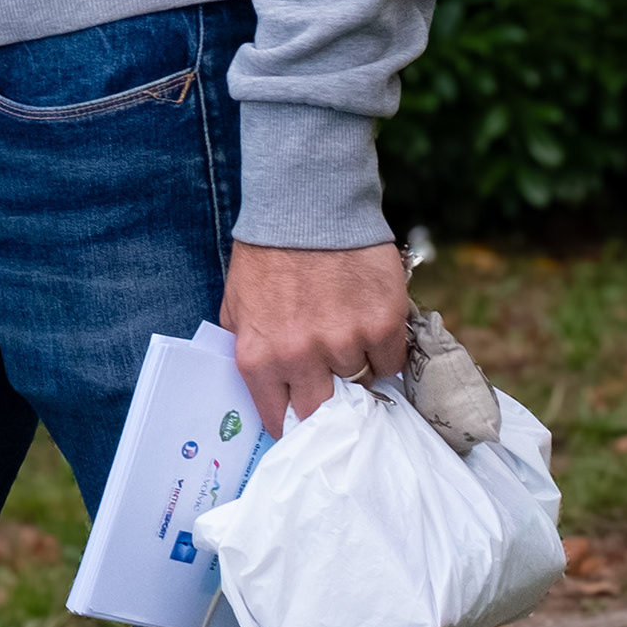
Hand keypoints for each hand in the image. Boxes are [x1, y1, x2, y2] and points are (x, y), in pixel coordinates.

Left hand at [223, 240, 412, 435]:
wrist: (307, 204)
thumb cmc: (268, 254)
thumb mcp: (236, 304)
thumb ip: (247, 348)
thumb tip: (262, 391)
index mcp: (259, 356)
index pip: (278, 419)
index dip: (291, 421)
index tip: (301, 421)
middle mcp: (300, 356)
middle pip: (323, 412)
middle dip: (327, 403)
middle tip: (331, 387)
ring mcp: (344, 341)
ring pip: (360, 382)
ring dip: (355, 364)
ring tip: (346, 331)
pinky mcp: (382, 324)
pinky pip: (390, 361)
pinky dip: (383, 349)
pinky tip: (369, 323)